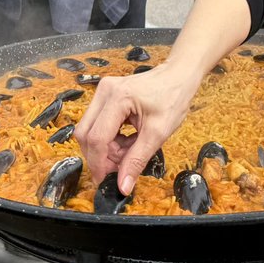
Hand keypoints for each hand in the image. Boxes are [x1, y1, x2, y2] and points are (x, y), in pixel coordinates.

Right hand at [74, 62, 200, 195]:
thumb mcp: (158, 133)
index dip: (99, 164)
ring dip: (105, 148)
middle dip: (100, 156)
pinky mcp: (105, 95)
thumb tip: (122, 186)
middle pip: (86, 134)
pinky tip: (127, 140)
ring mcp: (103, 91)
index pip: (97, 138)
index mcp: (117, 98)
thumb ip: (137, 161)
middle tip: (119, 167)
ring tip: (129, 151)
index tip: (106, 182)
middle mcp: (104, 92)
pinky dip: (109, 139)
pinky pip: (97, 124)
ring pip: (89, 130)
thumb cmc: (172, 98)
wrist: (178, 76)